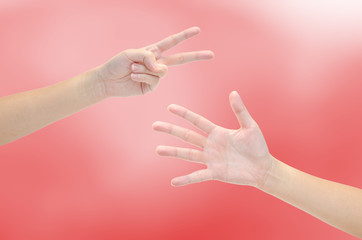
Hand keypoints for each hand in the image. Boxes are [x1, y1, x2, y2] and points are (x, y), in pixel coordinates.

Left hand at [97, 27, 213, 96]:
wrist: (107, 80)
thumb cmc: (117, 64)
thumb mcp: (131, 54)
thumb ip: (148, 56)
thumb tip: (161, 68)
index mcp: (153, 51)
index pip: (172, 42)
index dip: (185, 36)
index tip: (197, 30)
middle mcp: (156, 63)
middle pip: (180, 59)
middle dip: (196, 56)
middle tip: (211, 54)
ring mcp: (155, 76)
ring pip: (161, 71)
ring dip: (145, 69)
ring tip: (132, 69)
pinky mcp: (151, 87)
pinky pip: (154, 80)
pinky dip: (143, 76)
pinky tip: (133, 76)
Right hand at [152, 91, 273, 186]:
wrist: (263, 167)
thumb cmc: (257, 146)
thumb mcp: (250, 126)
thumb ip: (240, 111)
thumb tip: (233, 92)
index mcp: (217, 132)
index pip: (197, 121)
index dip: (184, 114)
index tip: (170, 107)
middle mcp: (211, 145)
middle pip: (187, 136)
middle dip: (171, 130)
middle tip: (155, 125)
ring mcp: (211, 159)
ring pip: (188, 154)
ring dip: (173, 152)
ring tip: (158, 150)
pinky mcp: (215, 173)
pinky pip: (198, 176)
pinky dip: (186, 179)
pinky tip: (174, 182)